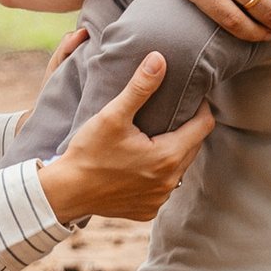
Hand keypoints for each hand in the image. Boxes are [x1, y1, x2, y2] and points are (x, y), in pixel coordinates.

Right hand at [38, 54, 212, 222]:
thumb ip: (140, 87)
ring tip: (155, 135)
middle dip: (186, 128)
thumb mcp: (113, 115)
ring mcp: (159, 199)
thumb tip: (159, 59)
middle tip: (171, 112)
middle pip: (194, 147)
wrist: (66, 192)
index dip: (201, 107)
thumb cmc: (88, 152)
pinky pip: (162, 188)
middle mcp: (170, 182)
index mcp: (168, 157)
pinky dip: (157, 174)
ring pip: (179, 168)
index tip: (190, 96)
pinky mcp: (147, 210)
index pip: (204, 125)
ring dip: (173, 152)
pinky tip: (141, 163)